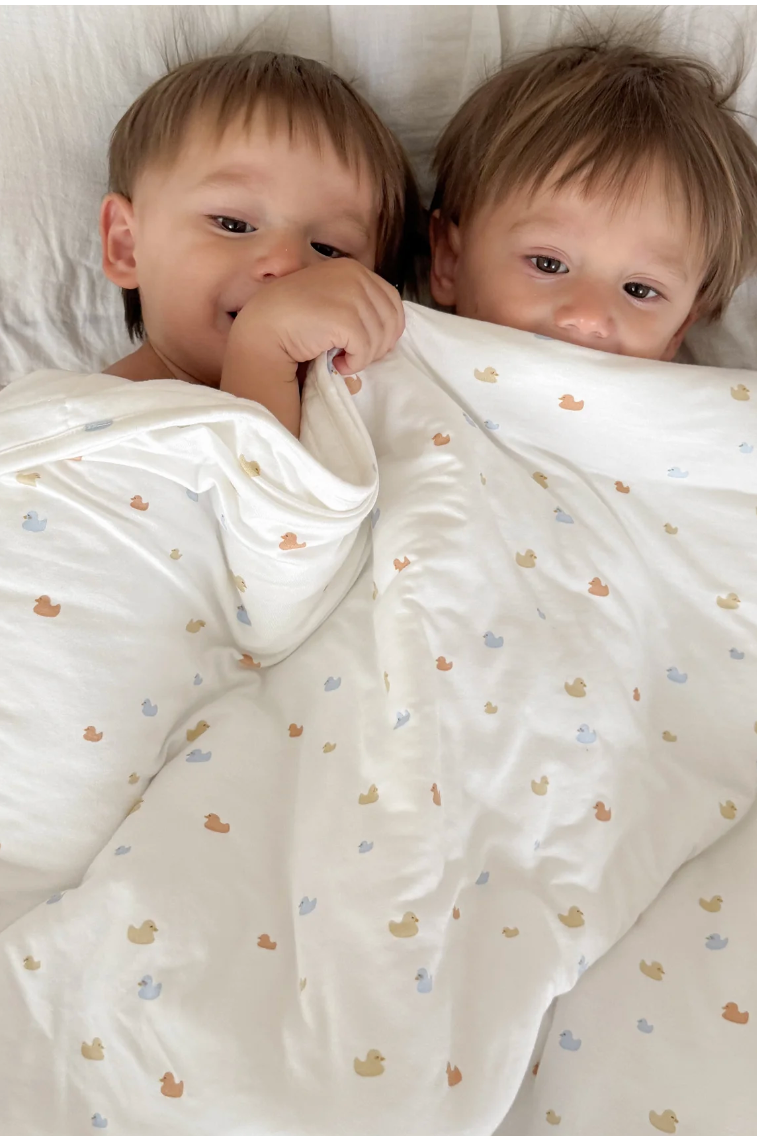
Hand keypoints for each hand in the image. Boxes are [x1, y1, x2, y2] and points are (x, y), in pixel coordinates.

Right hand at [235, 258, 404, 376]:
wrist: (263, 327)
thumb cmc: (292, 318)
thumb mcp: (328, 298)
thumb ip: (355, 302)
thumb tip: (386, 330)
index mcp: (353, 269)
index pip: (391, 300)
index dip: (386, 328)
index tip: (369, 345)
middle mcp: (355, 276)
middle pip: (391, 320)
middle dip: (377, 345)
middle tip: (354, 356)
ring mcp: (351, 295)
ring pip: (380, 337)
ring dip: (363, 357)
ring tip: (341, 359)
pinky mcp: (345, 318)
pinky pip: (365, 349)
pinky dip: (354, 364)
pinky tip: (336, 363)